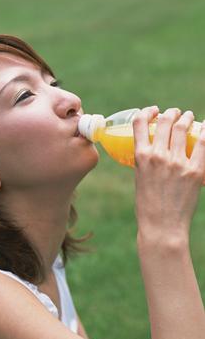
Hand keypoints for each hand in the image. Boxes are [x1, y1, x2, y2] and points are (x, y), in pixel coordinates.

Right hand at [133, 106, 204, 239]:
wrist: (162, 227)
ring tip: (188, 117)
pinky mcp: (195, 172)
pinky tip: (204, 127)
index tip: (153, 111)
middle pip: (165, 121)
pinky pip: (203, 143)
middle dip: (170, 113)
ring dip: (186, 117)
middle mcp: (158, 156)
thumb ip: (147, 162)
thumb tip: (158, 150)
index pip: (140, 123)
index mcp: (141, 157)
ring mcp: (178, 163)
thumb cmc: (148, 206)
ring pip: (183, 127)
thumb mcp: (140, 178)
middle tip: (174, 114)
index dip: (147, 112)